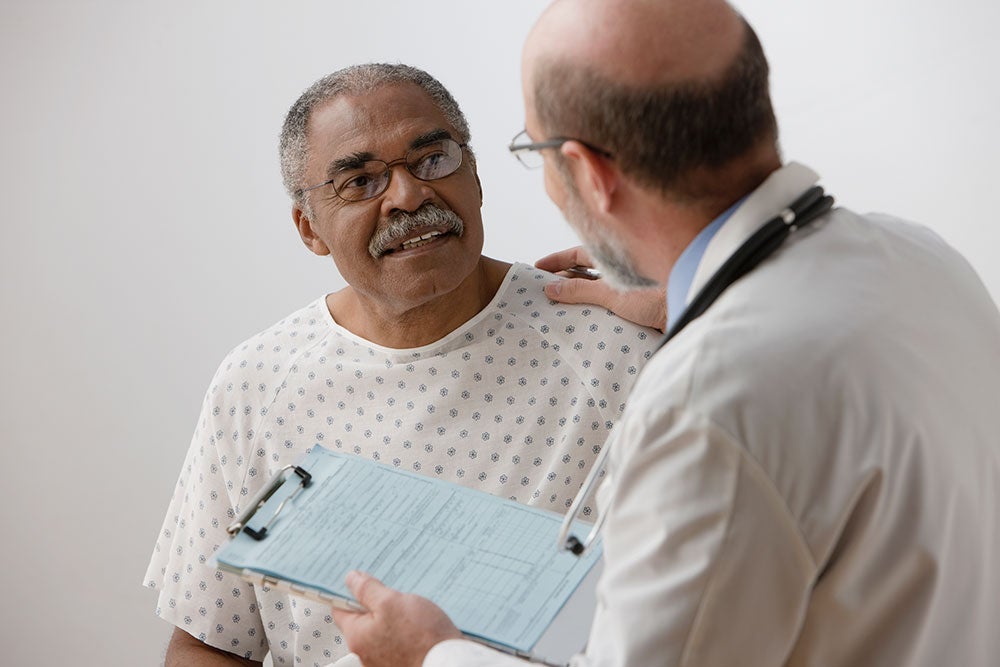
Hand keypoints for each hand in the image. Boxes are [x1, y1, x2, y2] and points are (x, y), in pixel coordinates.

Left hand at [332, 571, 461, 666]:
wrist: (449, 663)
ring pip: (382, 628)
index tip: (360, 579)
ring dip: (393, 616)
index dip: (350, 590)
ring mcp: (383, 659)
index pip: (341, 608)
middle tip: (394, 593)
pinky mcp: (400, 660)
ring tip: (411, 608)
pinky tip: (419, 623)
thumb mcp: (392, 602)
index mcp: (357, 636)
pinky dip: (404, 629)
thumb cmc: (422, 638)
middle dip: (377, 603)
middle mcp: (365, 652)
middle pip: (363, 618)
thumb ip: (367, 589)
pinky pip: (396, 639)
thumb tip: (352, 580)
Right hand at [536, 246, 666, 332]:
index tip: (536, 269)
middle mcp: (621, 268)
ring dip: (578, 296)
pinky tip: (583, 320)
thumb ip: (581, 290)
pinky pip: (608, 303)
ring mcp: (629, 286)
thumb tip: (550, 288)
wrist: (691, 310)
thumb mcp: (613, 293)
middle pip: (585, 271)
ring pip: (596, 288)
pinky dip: (594, 309)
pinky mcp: (637, 304)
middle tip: (542, 293)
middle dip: (564, 280)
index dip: (557, 261)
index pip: (578, 254)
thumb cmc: (657, 295)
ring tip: (557, 309)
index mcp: (614, 257)